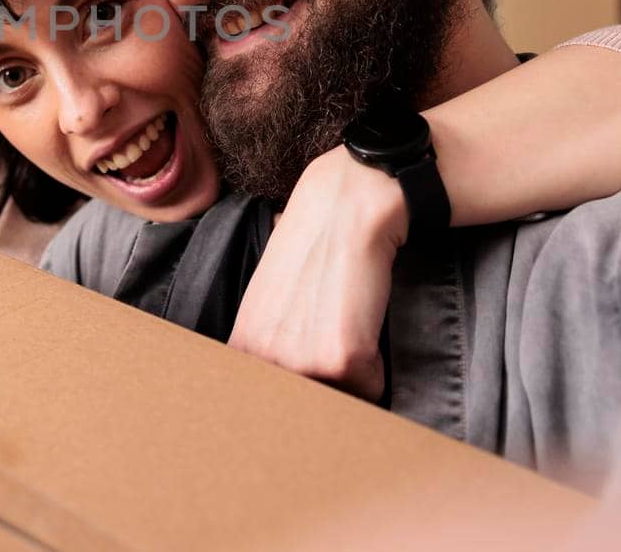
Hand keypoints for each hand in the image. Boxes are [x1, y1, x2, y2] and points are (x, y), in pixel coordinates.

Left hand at [227, 146, 408, 399]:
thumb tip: (285, 400)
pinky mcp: (342, 359)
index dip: (295, 399)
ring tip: (347, 322)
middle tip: (333, 339)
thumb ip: (268, 349)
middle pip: (308, 410)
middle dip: (328, 387)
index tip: (304, 385)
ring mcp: (301, 362)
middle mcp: (265, 361)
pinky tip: (365, 317)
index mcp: (243, 350)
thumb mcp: (269, 303)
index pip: (268, 406)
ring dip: (353, 376)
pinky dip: (378, 364)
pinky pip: (372, 388)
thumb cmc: (311, 250)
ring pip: (342, 400)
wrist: (343, 209)